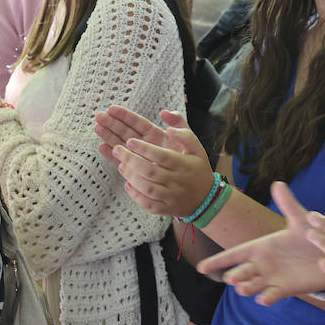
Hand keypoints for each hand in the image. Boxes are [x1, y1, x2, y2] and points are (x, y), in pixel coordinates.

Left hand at [97, 107, 212, 217]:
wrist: (207, 199)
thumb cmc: (197, 169)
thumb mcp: (197, 147)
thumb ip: (183, 131)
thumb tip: (166, 116)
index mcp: (185, 165)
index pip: (163, 156)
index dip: (145, 149)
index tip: (130, 141)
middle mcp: (178, 182)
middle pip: (151, 171)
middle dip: (131, 160)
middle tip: (117, 150)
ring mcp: (171, 197)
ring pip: (147, 188)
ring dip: (130, 176)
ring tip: (121, 164)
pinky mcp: (165, 209)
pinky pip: (147, 204)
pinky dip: (135, 195)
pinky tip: (127, 184)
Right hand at [197, 182, 324, 303]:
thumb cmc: (311, 236)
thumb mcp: (301, 220)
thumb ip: (288, 205)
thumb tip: (278, 183)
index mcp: (262, 246)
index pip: (235, 254)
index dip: (218, 261)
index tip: (201, 268)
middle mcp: (263, 264)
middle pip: (241, 272)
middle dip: (234, 276)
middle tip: (232, 278)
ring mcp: (273, 278)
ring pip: (253, 286)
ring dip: (247, 288)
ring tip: (243, 288)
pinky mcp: (285, 289)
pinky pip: (272, 295)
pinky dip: (267, 298)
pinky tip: (264, 299)